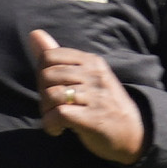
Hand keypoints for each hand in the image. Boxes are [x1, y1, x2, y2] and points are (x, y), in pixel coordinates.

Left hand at [33, 29, 144, 162]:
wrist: (132, 135)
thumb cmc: (102, 104)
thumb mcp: (85, 77)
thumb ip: (58, 57)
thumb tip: (34, 33)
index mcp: (92, 61)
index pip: (49, 57)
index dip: (42, 74)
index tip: (53, 89)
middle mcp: (95, 75)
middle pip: (47, 76)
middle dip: (42, 94)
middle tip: (53, 107)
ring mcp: (96, 96)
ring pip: (51, 95)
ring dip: (46, 111)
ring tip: (56, 119)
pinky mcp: (94, 118)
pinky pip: (58, 114)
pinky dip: (51, 125)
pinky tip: (58, 130)